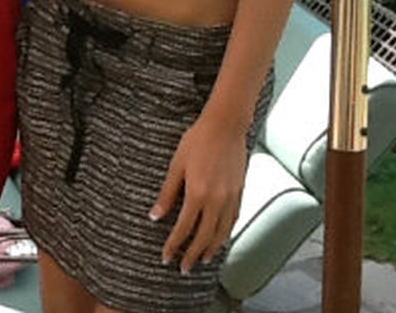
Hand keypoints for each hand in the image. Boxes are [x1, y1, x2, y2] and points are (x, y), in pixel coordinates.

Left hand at [150, 112, 248, 272]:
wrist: (225, 126)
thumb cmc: (197, 141)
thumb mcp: (176, 165)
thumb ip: (167, 193)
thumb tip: (155, 215)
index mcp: (197, 194)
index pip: (183, 228)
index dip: (174, 245)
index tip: (166, 257)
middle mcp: (216, 200)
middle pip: (204, 237)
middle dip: (192, 255)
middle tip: (183, 268)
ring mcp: (230, 197)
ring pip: (222, 232)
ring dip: (211, 249)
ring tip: (202, 259)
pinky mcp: (240, 192)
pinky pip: (234, 220)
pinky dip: (227, 234)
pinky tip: (221, 238)